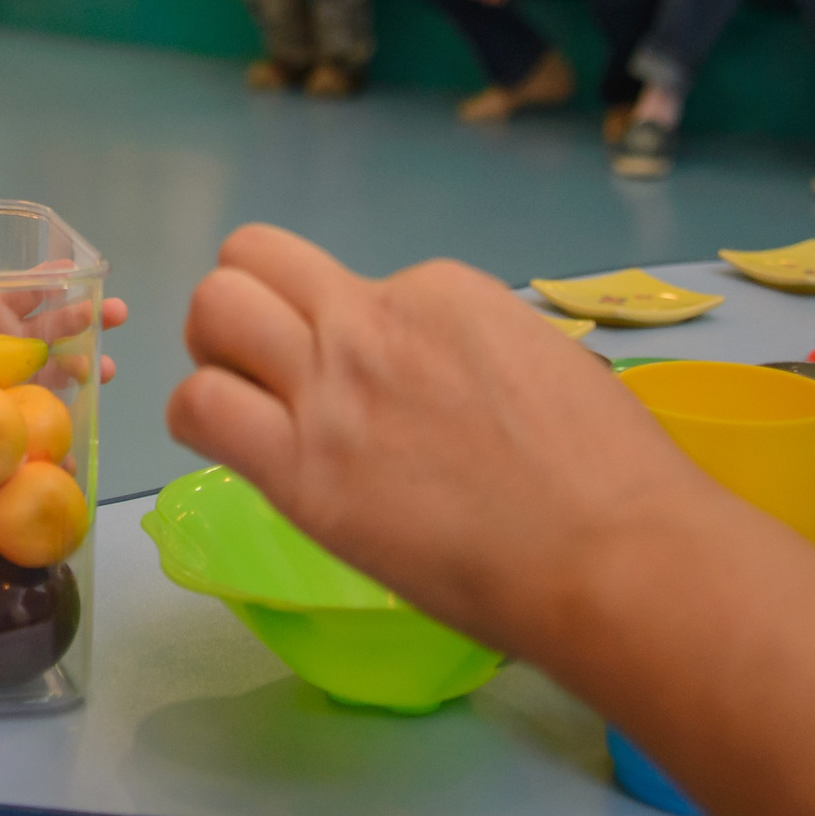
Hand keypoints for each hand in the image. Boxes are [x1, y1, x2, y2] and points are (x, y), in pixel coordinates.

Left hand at [167, 226, 716, 654]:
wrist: (615, 555)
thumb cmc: (610, 479)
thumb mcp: (542, 362)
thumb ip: (467, 354)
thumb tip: (437, 380)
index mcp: (440, 291)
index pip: (349, 281)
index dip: (347, 331)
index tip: (377, 390)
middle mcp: (373, 320)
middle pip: (253, 261)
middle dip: (247, 306)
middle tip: (268, 370)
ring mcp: (331, 389)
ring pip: (213, 311)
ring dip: (214, 353)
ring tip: (246, 405)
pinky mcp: (301, 468)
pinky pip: (199, 407)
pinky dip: (199, 420)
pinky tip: (236, 450)